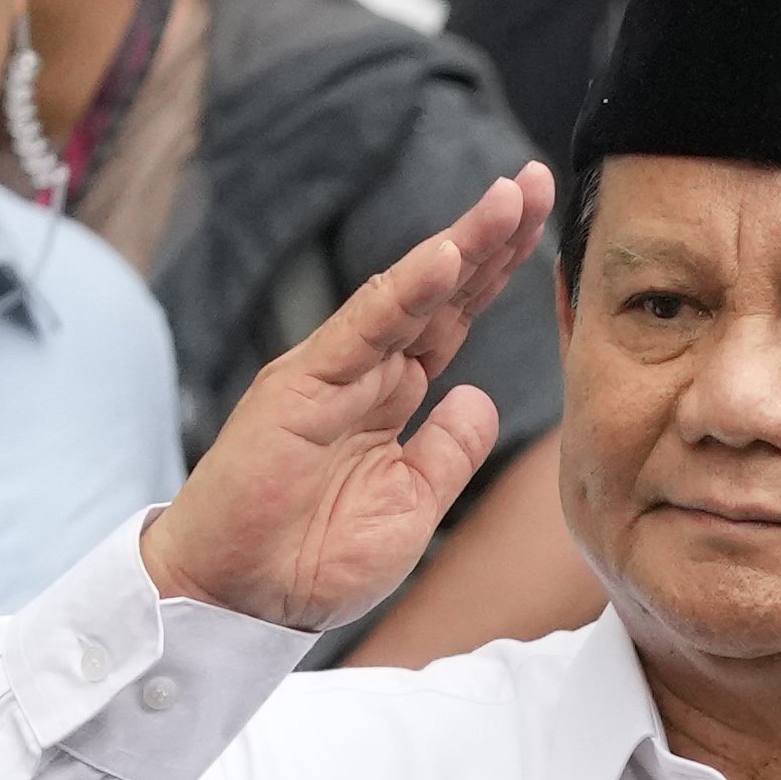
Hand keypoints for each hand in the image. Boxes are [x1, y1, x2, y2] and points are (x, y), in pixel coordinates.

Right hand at [142, 167, 549, 630]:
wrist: (237, 599)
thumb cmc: (312, 561)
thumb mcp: (409, 509)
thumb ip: (447, 453)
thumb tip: (480, 398)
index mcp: (392, 398)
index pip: (454, 319)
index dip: (498, 271)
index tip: (544, 223)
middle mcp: (365, 372)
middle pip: (440, 292)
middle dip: (491, 236)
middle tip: (537, 180)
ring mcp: (332, 373)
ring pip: (407, 295)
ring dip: (460, 245)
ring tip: (509, 199)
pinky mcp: (299, 386)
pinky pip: (362, 330)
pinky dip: (405, 292)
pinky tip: (447, 256)